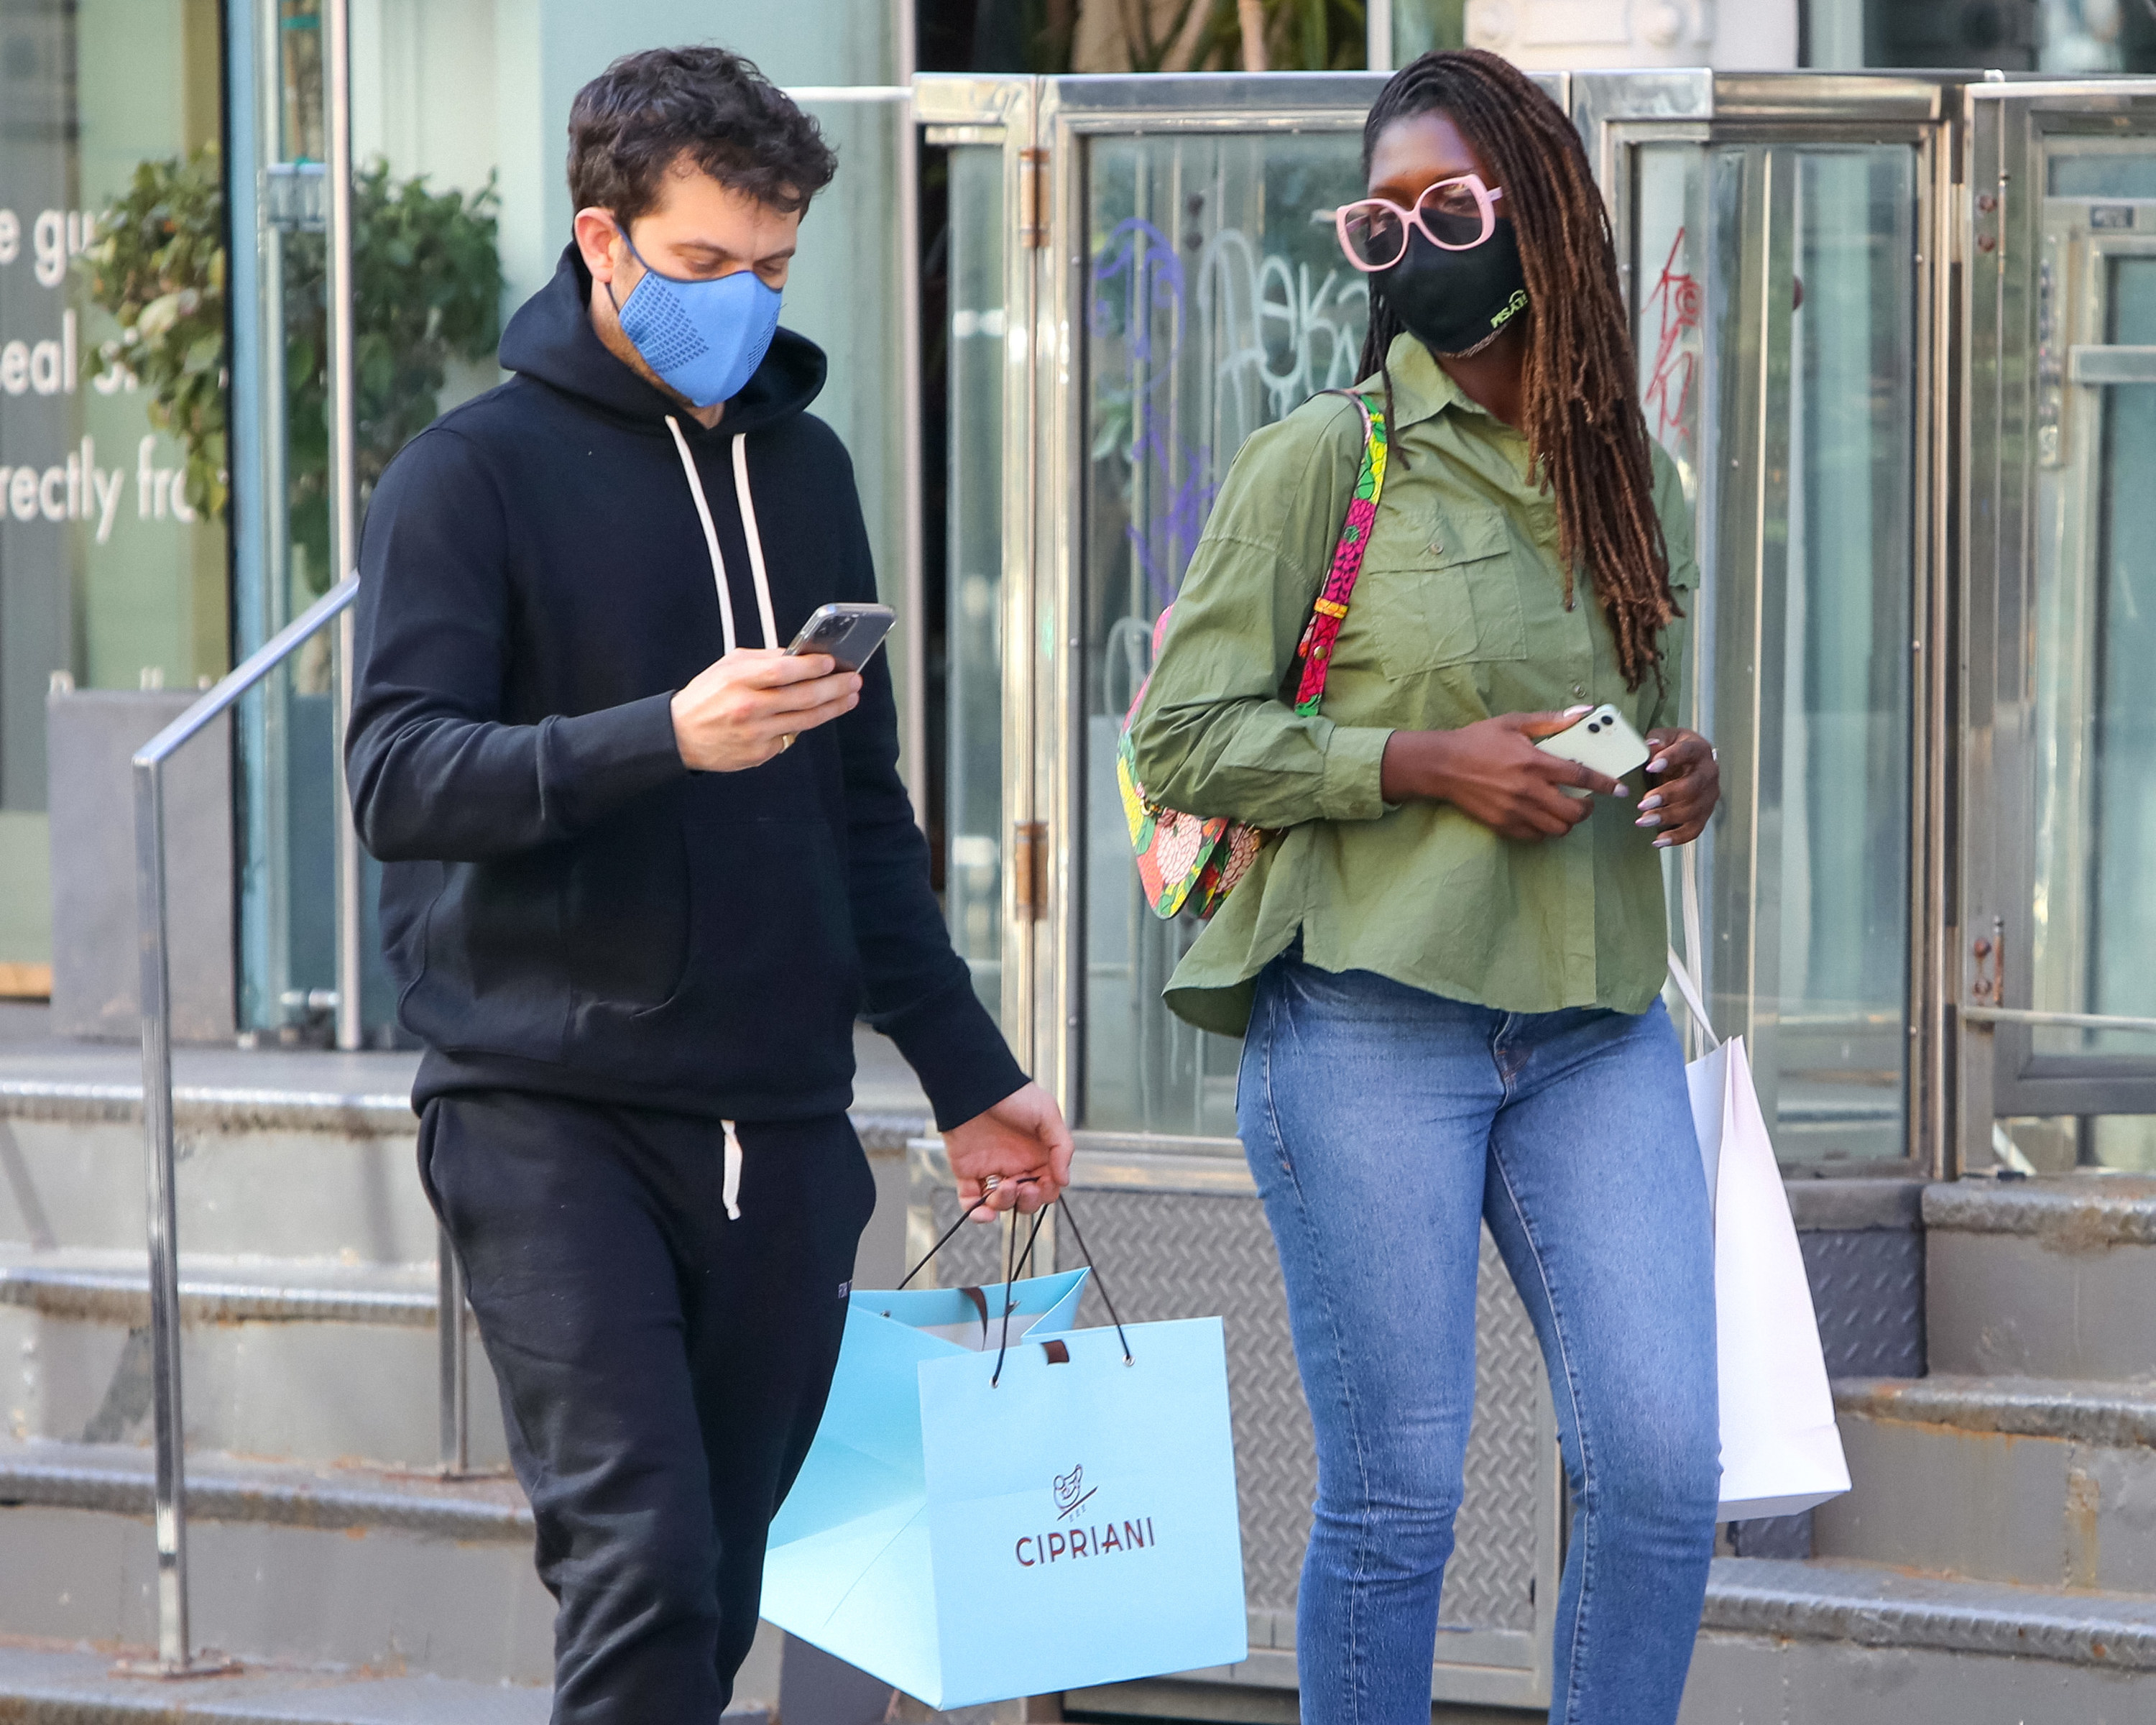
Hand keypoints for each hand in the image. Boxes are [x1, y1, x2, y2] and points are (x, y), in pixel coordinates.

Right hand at [670, 648, 860, 772]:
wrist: (680, 735)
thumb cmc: (707, 695)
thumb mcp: (728, 666)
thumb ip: (764, 660)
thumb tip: (801, 656)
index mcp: (738, 680)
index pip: (784, 671)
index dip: (812, 667)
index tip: (833, 662)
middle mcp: (748, 708)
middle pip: (803, 697)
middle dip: (835, 688)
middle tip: (854, 680)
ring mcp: (755, 734)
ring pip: (805, 721)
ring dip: (833, 708)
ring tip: (850, 697)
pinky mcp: (759, 754)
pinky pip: (789, 737)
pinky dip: (802, 725)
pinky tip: (813, 715)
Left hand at [944, 1082, 1074, 1221]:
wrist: (977, 1086)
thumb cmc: (1014, 1095)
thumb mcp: (1048, 1115)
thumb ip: (1061, 1147)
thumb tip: (1064, 1180)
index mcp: (1036, 1155)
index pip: (1046, 1187)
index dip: (1047, 1191)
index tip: (1044, 1184)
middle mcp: (1015, 1165)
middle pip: (1025, 1200)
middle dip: (1027, 1201)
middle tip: (1024, 1187)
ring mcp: (992, 1170)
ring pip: (1001, 1204)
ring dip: (1005, 1205)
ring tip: (1005, 1187)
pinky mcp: (968, 1172)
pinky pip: (971, 1200)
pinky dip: (976, 1212)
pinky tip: (984, 1211)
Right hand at [1380, 708, 1630, 840]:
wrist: (1442, 765)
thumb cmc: (1477, 741)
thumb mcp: (1513, 723)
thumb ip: (1550, 720)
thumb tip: (1582, 712)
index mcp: (1534, 762)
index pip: (1581, 777)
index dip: (1606, 785)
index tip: (1619, 789)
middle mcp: (1528, 790)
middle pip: (1573, 812)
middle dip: (1587, 809)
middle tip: (1586, 802)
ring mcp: (1515, 811)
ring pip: (1557, 828)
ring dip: (1568, 822)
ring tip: (1565, 811)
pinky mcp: (1503, 825)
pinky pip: (1536, 836)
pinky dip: (1545, 830)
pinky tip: (1543, 818)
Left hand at [1637, 728, 1719, 847]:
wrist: (1689, 762)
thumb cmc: (1673, 748)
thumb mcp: (1666, 737)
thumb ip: (1657, 739)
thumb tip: (1650, 745)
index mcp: (1699, 749)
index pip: (1687, 752)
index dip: (1670, 759)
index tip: (1650, 766)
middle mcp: (1709, 773)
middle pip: (1692, 787)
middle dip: (1667, 796)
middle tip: (1643, 803)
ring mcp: (1709, 795)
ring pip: (1693, 810)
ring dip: (1667, 817)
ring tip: (1642, 821)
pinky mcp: (1705, 813)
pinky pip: (1694, 829)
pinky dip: (1677, 837)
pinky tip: (1657, 840)